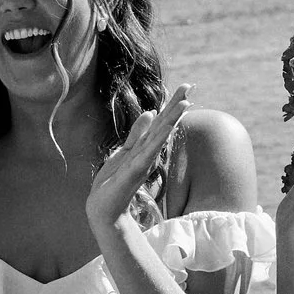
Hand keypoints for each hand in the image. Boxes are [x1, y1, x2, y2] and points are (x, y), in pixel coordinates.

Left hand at [85, 87, 188, 238]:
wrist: (103, 207)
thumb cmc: (113, 181)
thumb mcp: (123, 151)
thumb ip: (137, 133)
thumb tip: (150, 112)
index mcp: (144, 147)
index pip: (161, 121)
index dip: (171, 104)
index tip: (185, 87)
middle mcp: (148, 153)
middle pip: (164, 124)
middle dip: (176, 106)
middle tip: (190, 86)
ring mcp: (143, 161)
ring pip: (160, 136)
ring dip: (172, 119)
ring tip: (185, 103)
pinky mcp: (135, 170)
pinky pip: (149, 152)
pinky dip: (159, 139)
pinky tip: (167, 127)